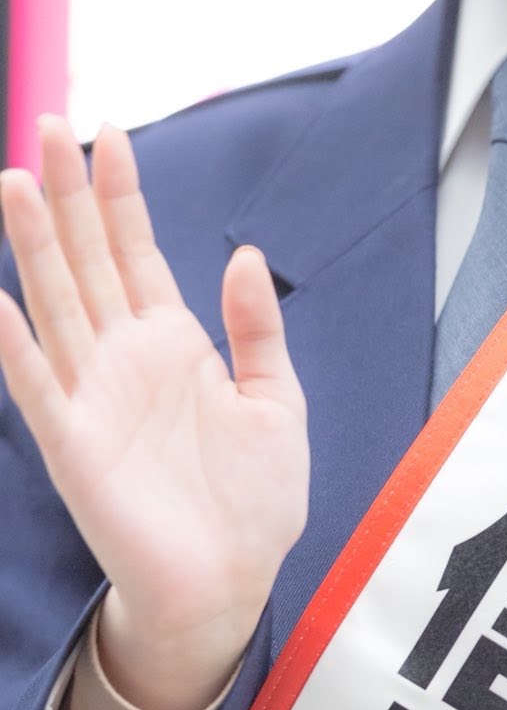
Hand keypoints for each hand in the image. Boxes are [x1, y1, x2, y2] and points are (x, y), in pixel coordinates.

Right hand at [0, 115, 308, 709]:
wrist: (232, 584)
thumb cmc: (254, 501)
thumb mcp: (276, 400)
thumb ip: (257, 328)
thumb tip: (247, 252)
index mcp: (174, 343)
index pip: (137, 250)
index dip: (121, 193)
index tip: (109, 132)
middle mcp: (125, 358)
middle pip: (86, 259)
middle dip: (66, 195)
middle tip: (45, 125)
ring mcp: (94, 396)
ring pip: (55, 302)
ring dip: (32, 246)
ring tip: (12, 183)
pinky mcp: (74, 445)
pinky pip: (35, 384)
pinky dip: (12, 343)